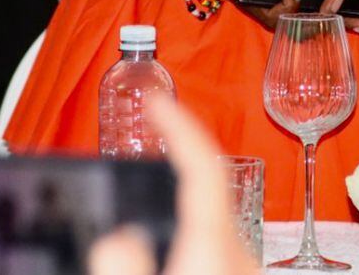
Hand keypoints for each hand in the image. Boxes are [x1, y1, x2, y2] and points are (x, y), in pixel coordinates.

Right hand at [87, 95, 259, 274]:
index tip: (158, 100)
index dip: (181, 125)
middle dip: (179, 157)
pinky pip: (213, 245)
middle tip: (151, 131)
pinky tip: (166, 240)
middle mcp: (237, 254)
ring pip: (211, 219)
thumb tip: (116, 236)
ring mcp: (241, 269)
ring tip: (147, 184)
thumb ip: (125, 267)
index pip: (204, 166)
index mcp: (214, 247)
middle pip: (210, 188)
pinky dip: (188, 229)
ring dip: (180, 199)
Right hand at [240, 0, 358, 35]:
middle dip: (322, 17)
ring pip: (317, 23)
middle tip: (337, 0)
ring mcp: (291, 12)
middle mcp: (277, 14)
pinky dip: (342, 19)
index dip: (287, 4)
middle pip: (302, 24)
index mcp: (258, 6)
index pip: (275, 14)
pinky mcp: (303, 6)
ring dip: (340, 23)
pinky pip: (323, 16)